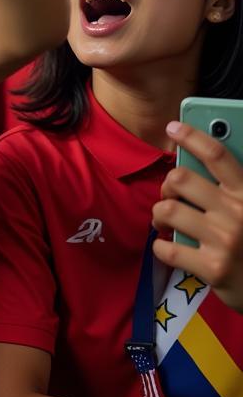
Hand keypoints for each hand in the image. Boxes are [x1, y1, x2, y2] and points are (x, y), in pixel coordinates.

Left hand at [152, 121, 242, 312]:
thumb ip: (232, 188)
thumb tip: (199, 158)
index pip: (217, 155)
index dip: (192, 137)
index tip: (173, 128)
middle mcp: (237, 214)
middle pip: (181, 179)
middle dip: (168, 186)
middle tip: (171, 196)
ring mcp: (224, 242)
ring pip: (168, 210)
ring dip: (160, 215)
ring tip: (166, 222)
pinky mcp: (212, 269)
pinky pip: (166, 248)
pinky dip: (161, 247)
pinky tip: (170, 248)